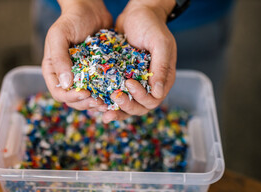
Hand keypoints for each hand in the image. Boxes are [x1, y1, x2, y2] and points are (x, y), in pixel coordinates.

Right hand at [42, 0, 111, 111]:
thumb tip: (66, 83)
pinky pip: (100, 89)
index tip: (85, 94)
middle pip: (74, 100)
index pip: (59, 93)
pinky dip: (107, 95)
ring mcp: (83, 77)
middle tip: (100, 102)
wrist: (91, 10)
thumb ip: (59, 58)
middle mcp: (67, 76)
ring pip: (88, 98)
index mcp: (54, 70)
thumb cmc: (71, 20)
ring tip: (108, 103)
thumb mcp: (59, 35)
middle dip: (86, 104)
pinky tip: (115, 95)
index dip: (71, 97)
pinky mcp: (97, 74)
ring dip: (97, 104)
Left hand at [102, 0, 176, 122]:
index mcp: (163, 79)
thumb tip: (158, 93)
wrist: (137, 13)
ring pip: (127, 105)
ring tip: (103, 109)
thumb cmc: (151, 25)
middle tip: (115, 97)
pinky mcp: (121, 79)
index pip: (154, 99)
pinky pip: (116, 94)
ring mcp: (135, 83)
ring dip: (116, 109)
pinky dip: (107, 101)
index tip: (128, 83)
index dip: (141, 97)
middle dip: (127, 105)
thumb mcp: (160, 43)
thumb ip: (161, 67)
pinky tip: (97, 102)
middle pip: (140, 107)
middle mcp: (149, 85)